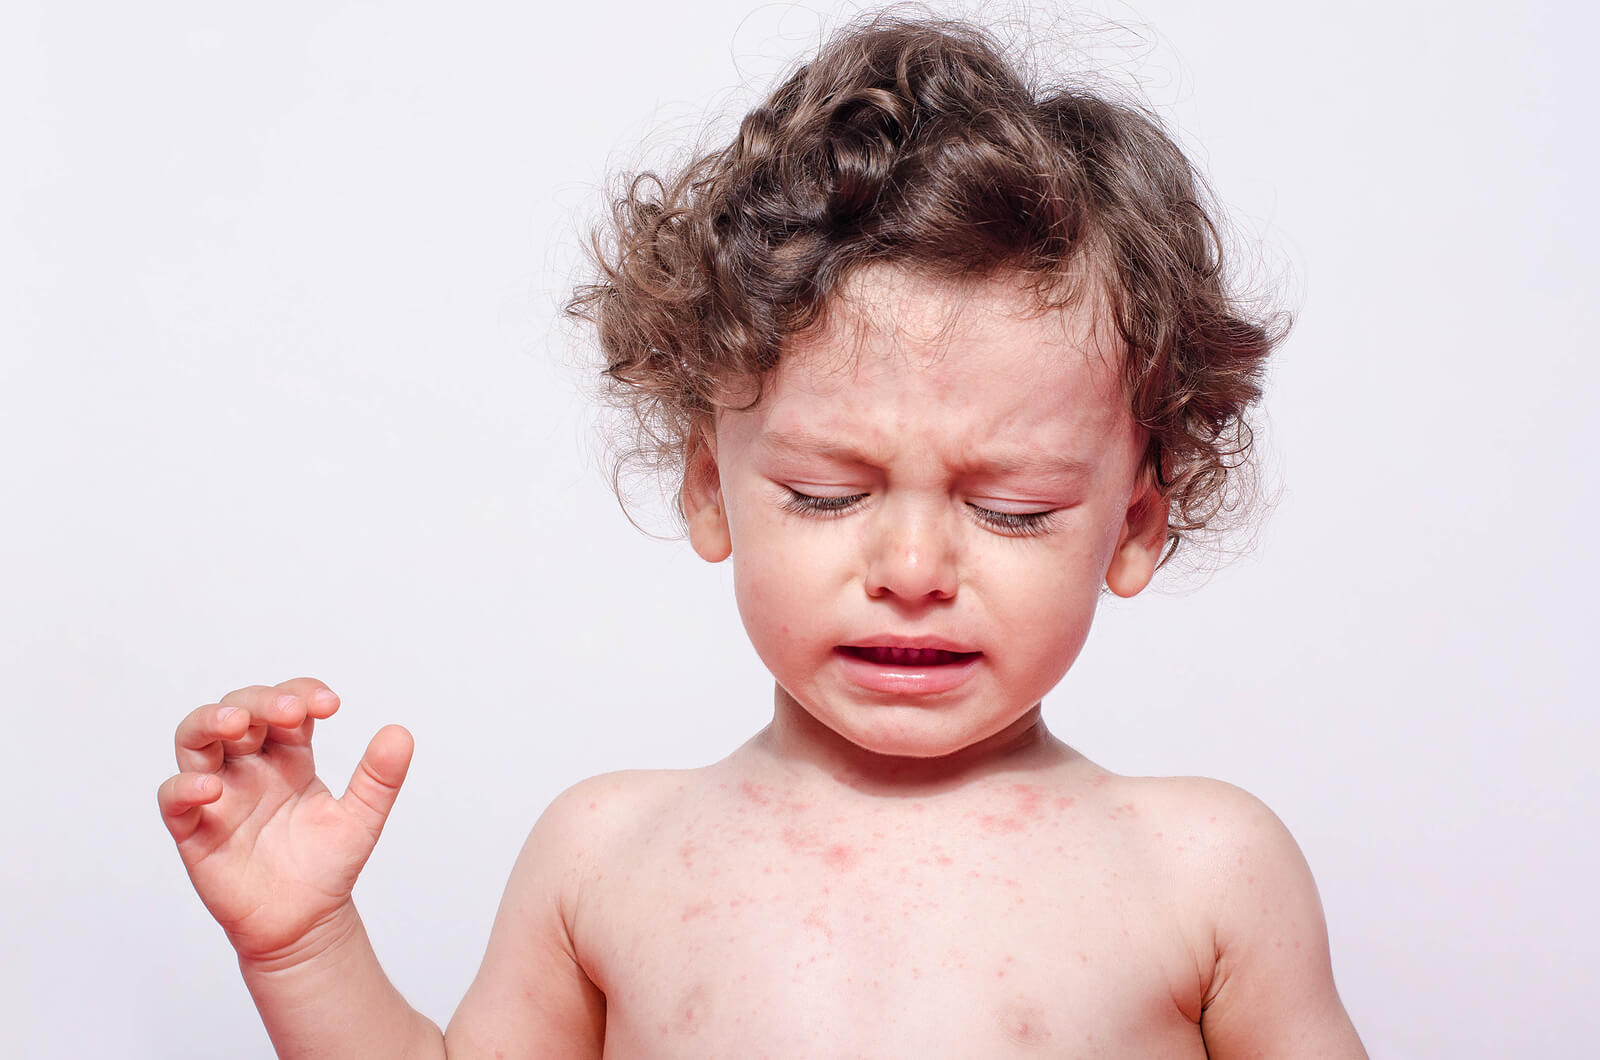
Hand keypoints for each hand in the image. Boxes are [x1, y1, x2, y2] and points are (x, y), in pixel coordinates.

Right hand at [157, 677, 413, 964]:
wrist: (305, 924)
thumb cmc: (326, 867)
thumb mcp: (361, 819)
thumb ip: (379, 778)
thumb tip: (401, 733)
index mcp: (289, 758)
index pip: (286, 707)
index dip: (301, 694)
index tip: (330, 705)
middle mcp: (250, 768)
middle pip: (238, 711)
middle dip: (259, 701)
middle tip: (290, 712)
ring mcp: (219, 796)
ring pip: (195, 741)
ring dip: (209, 723)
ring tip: (235, 723)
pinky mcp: (195, 831)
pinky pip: (174, 800)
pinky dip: (184, 787)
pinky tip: (211, 788)